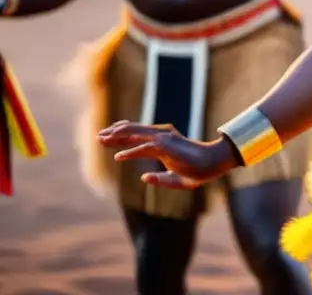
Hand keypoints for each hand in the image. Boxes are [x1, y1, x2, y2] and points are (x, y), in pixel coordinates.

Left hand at [97, 121, 238, 189]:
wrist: (214, 164)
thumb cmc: (199, 171)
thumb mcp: (176, 179)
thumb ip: (160, 179)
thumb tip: (144, 178)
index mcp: (164, 143)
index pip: (139, 136)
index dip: (122, 136)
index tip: (108, 138)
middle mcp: (163, 138)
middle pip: (133, 132)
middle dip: (114, 133)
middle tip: (98, 137)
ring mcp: (165, 140)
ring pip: (136, 135)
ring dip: (117, 137)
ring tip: (101, 140)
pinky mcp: (167, 147)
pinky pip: (144, 149)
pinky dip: (130, 152)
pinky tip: (118, 157)